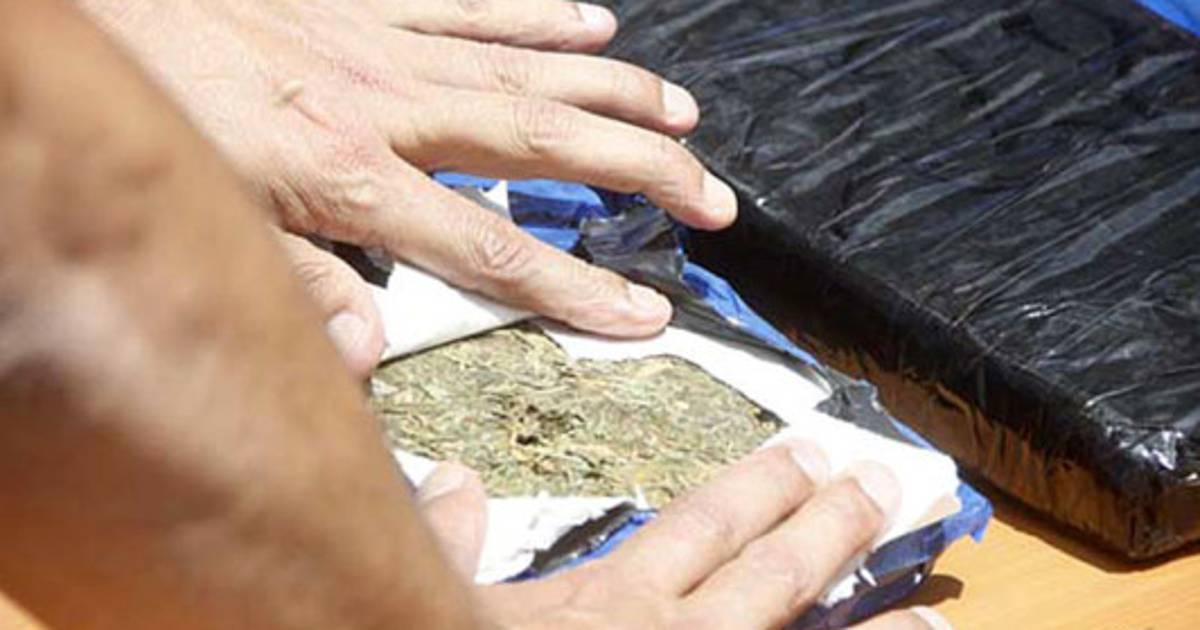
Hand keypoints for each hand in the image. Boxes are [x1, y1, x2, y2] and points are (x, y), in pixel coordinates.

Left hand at [82, 0, 739, 374]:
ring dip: (613, 95)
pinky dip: (540, 16)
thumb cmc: (153, 115)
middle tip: (709, 196)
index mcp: (349, 176)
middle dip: (638, 173)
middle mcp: (387, 106)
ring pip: (527, 70)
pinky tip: (595, 24)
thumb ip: (298, 288)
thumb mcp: (208, 223)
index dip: (575, 288)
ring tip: (681, 117)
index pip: (489, 249)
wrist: (98, 9)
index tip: (645, 311)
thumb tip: (364, 354)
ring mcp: (385, 46)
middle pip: (541, 145)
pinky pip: (473, 5)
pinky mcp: (367, 3)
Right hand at [419, 445, 952, 628]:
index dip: (762, 486)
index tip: (807, 453)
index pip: (706, 524)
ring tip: (930, 617)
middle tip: (879, 488)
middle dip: (830, 525)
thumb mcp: (442, 599)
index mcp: (612, 596)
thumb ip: (448, 536)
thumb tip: (455, 479)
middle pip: (772, 571)